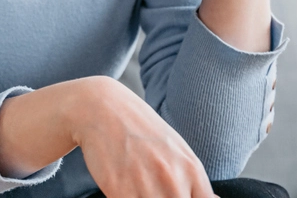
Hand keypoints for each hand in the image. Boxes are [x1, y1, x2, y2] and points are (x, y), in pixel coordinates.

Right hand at [72, 77, 214, 197]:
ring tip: (139, 189)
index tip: (180, 196)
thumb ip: (193, 179)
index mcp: (192, 169)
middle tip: (154, 191)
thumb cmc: (141, 130)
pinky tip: (123, 189)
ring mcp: (146, 186)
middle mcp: (173, 179)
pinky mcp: (118, 190)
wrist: (103, 109)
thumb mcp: (176, 149)